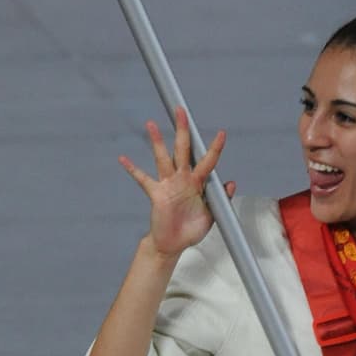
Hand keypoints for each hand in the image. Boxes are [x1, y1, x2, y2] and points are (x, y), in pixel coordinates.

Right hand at [118, 106, 233, 257]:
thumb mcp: (212, 215)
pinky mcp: (156, 194)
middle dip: (183, 130)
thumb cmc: (191, 230)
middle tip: (181, 111)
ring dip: (157, 142)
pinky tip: (123, 159)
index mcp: (198, 183)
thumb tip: (231, 183)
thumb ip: (221, 198)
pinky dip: (133, 169)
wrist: (173, 245)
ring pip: (163, 158)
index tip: (221, 133)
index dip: (215, 148)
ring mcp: (168, 184)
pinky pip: (143, 179)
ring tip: (151, 124)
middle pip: (183, 149)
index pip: (208, 161)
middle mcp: (183, 179)